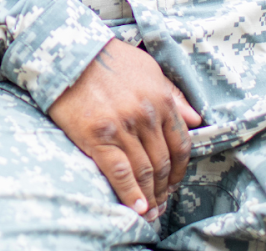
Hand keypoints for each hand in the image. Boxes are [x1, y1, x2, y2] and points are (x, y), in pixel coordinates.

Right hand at [46, 39, 201, 220]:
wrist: (68, 53)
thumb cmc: (108, 59)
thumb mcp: (148, 69)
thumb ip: (173, 95)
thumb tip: (196, 118)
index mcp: (161, 100)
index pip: (180, 144)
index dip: (179, 170)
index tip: (174, 183)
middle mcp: (146, 116)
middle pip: (163, 163)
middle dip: (164, 188)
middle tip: (161, 205)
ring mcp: (123, 128)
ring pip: (144, 171)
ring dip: (150, 196)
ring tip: (150, 212)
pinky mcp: (98, 137)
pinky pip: (120, 172)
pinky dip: (130, 193)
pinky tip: (136, 207)